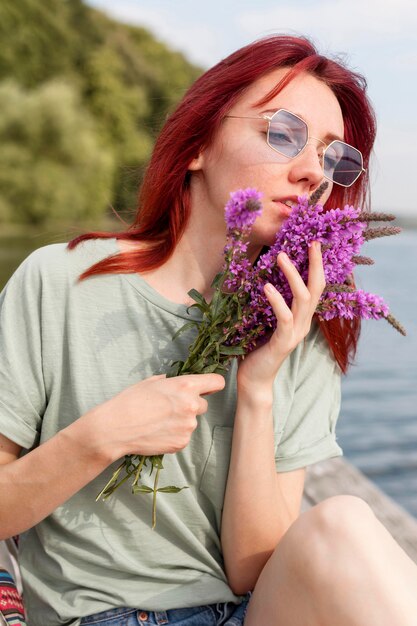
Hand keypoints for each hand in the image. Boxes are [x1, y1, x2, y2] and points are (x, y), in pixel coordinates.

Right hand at [83, 373, 224, 460]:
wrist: (115, 428)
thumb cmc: (130, 401)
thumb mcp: (150, 382)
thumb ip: (169, 382)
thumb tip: (173, 382)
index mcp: (186, 386)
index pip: (216, 382)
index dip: (212, 385)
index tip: (208, 388)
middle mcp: (191, 405)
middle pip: (203, 404)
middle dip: (191, 405)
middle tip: (170, 408)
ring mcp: (188, 426)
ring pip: (192, 422)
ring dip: (181, 422)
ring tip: (158, 422)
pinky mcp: (182, 442)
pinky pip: (183, 437)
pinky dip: (174, 435)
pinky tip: (157, 433)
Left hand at [237, 241, 324, 396]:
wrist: (253, 379)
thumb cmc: (255, 348)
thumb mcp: (264, 320)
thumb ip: (270, 303)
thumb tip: (263, 276)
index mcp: (301, 318)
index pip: (315, 287)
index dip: (317, 266)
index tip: (314, 244)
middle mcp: (303, 324)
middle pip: (316, 289)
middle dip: (315, 264)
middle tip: (311, 242)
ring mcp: (295, 333)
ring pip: (302, 299)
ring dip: (292, 276)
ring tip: (281, 256)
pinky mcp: (283, 342)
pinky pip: (284, 317)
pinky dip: (276, 300)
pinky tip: (266, 287)